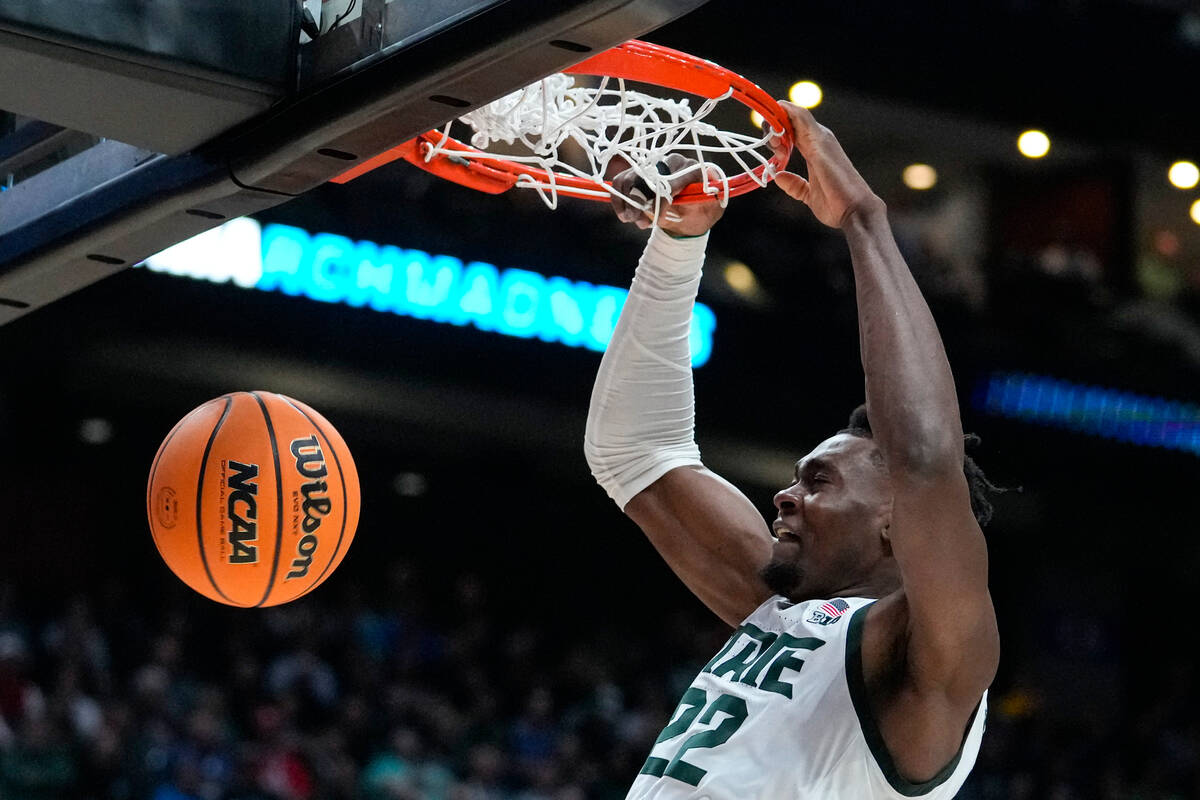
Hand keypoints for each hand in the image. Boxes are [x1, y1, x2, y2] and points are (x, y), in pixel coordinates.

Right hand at [609, 153, 724, 236]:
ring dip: (628, 203)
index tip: (656, 218)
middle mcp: (671, 162)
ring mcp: (653, 167)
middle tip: (638, 221)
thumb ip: (710, 199)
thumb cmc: (702, 213)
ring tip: (634, 220)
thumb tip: (706, 183)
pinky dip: (619, 200)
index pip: (671, 180)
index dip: (661, 200)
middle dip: (639, 200)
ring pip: (630, 178)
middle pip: (647, 176)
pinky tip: (625, 214)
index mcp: (691, 169)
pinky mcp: (638, 174)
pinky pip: (621, 181)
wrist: (689, 217)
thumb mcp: (712, 210)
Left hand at [768, 101, 884, 228]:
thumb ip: (795, 185)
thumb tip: (779, 176)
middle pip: (791, 119)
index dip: (776, 135)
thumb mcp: (808, 195)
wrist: (854, 210)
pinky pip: (801, 117)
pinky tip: (775, 118)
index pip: (793, 131)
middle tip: (770, 146)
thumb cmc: (837, 204)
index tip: (770, 150)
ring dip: (777, 121)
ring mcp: (821, 138)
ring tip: (772, 141)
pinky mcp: (820, 141)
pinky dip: (787, 113)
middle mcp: (819, 140)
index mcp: (815, 150)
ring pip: (794, 115)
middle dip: (773, 127)